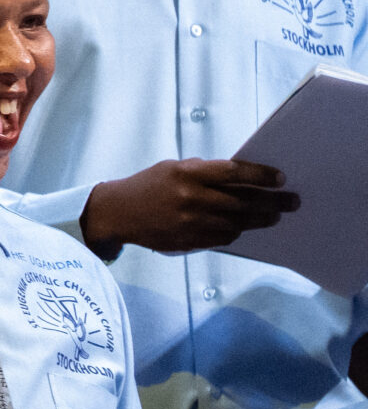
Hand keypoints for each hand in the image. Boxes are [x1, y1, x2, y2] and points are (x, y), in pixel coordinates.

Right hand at [78, 158, 298, 257]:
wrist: (117, 213)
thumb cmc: (147, 186)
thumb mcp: (172, 168)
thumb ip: (203, 172)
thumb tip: (238, 177)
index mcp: (187, 173)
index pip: (233, 172)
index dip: (260, 175)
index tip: (280, 178)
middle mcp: (191, 197)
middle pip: (243, 200)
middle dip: (272, 201)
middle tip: (291, 201)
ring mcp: (191, 222)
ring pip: (238, 222)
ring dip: (260, 219)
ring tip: (274, 216)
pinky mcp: (189, 240)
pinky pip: (224, 237)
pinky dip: (238, 231)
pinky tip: (245, 227)